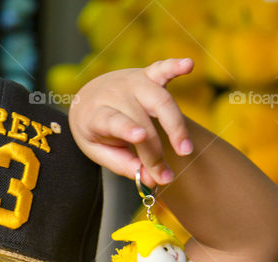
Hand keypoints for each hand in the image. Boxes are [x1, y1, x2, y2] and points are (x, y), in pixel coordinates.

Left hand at [69, 58, 194, 187]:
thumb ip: (123, 164)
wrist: (88, 98)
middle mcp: (115, 95)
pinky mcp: (148, 75)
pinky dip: (176, 66)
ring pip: (159, 99)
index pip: (113, 122)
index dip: (127, 128)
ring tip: (185, 150)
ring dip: (176, 124)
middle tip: (166, 174)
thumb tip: (150, 180)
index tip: (141, 138)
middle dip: (155, 149)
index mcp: (96, 113)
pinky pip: (163, 69)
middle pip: (141, 119)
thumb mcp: (98, 150)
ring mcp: (132, 83)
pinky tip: (188, 65)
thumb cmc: (96, 130)